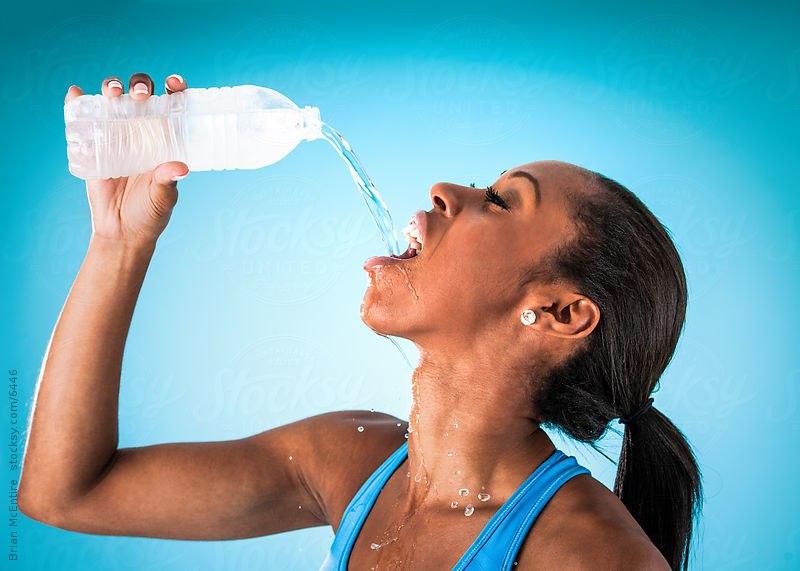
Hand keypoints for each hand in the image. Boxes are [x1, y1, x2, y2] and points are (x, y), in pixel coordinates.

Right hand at [66, 72, 190, 246]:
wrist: (121, 231)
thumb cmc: (149, 213)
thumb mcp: (163, 197)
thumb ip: (168, 181)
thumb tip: (180, 167)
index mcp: (165, 137)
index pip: (172, 104)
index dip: (175, 87)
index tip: (175, 84)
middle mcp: (142, 130)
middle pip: (141, 94)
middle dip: (141, 85)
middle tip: (141, 96)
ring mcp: (116, 134)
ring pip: (113, 99)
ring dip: (112, 87)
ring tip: (113, 93)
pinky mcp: (92, 144)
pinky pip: (82, 118)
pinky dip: (76, 102)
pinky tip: (76, 95)